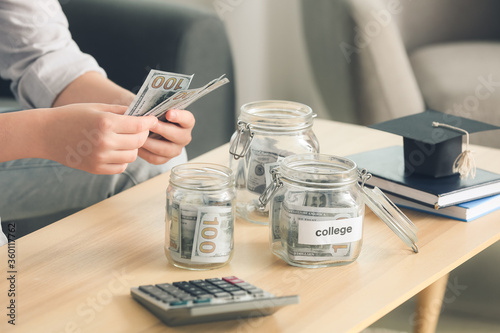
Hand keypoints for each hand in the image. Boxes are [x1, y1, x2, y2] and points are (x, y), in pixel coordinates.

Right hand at [40, 104, 157, 173]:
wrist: (45, 133)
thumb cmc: (72, 116)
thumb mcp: (97, 108)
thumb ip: (121, 111)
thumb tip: (142, 114)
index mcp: (105, 123)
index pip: (138, 125)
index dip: (149, 122)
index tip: (152, 120)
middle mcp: (104, 141)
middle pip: (138, 141)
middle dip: (143, 134)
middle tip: (140, 129)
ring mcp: (100, 157)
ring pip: (132, 155)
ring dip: (133, 147)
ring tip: (126, 139)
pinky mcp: (96, 168)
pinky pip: (121, 166)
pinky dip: (122, 159)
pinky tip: (116, 150)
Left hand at [138, 109, 194, 163]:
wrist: (147, 128)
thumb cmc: (153, 115)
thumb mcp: (155, 108)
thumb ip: (154, 107)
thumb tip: (144, 107)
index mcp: (186, 122)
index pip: (188, 119)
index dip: (180, 116)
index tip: (169, 113)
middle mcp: (184, 137)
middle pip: (178, 136)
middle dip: (163, 130)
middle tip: (150, 125)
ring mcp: (175, 149)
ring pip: (166, 149)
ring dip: (152, 143)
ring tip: (140, 136)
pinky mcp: (165, 159)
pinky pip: (156, 159)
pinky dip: (145, 153)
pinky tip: (137, 146)